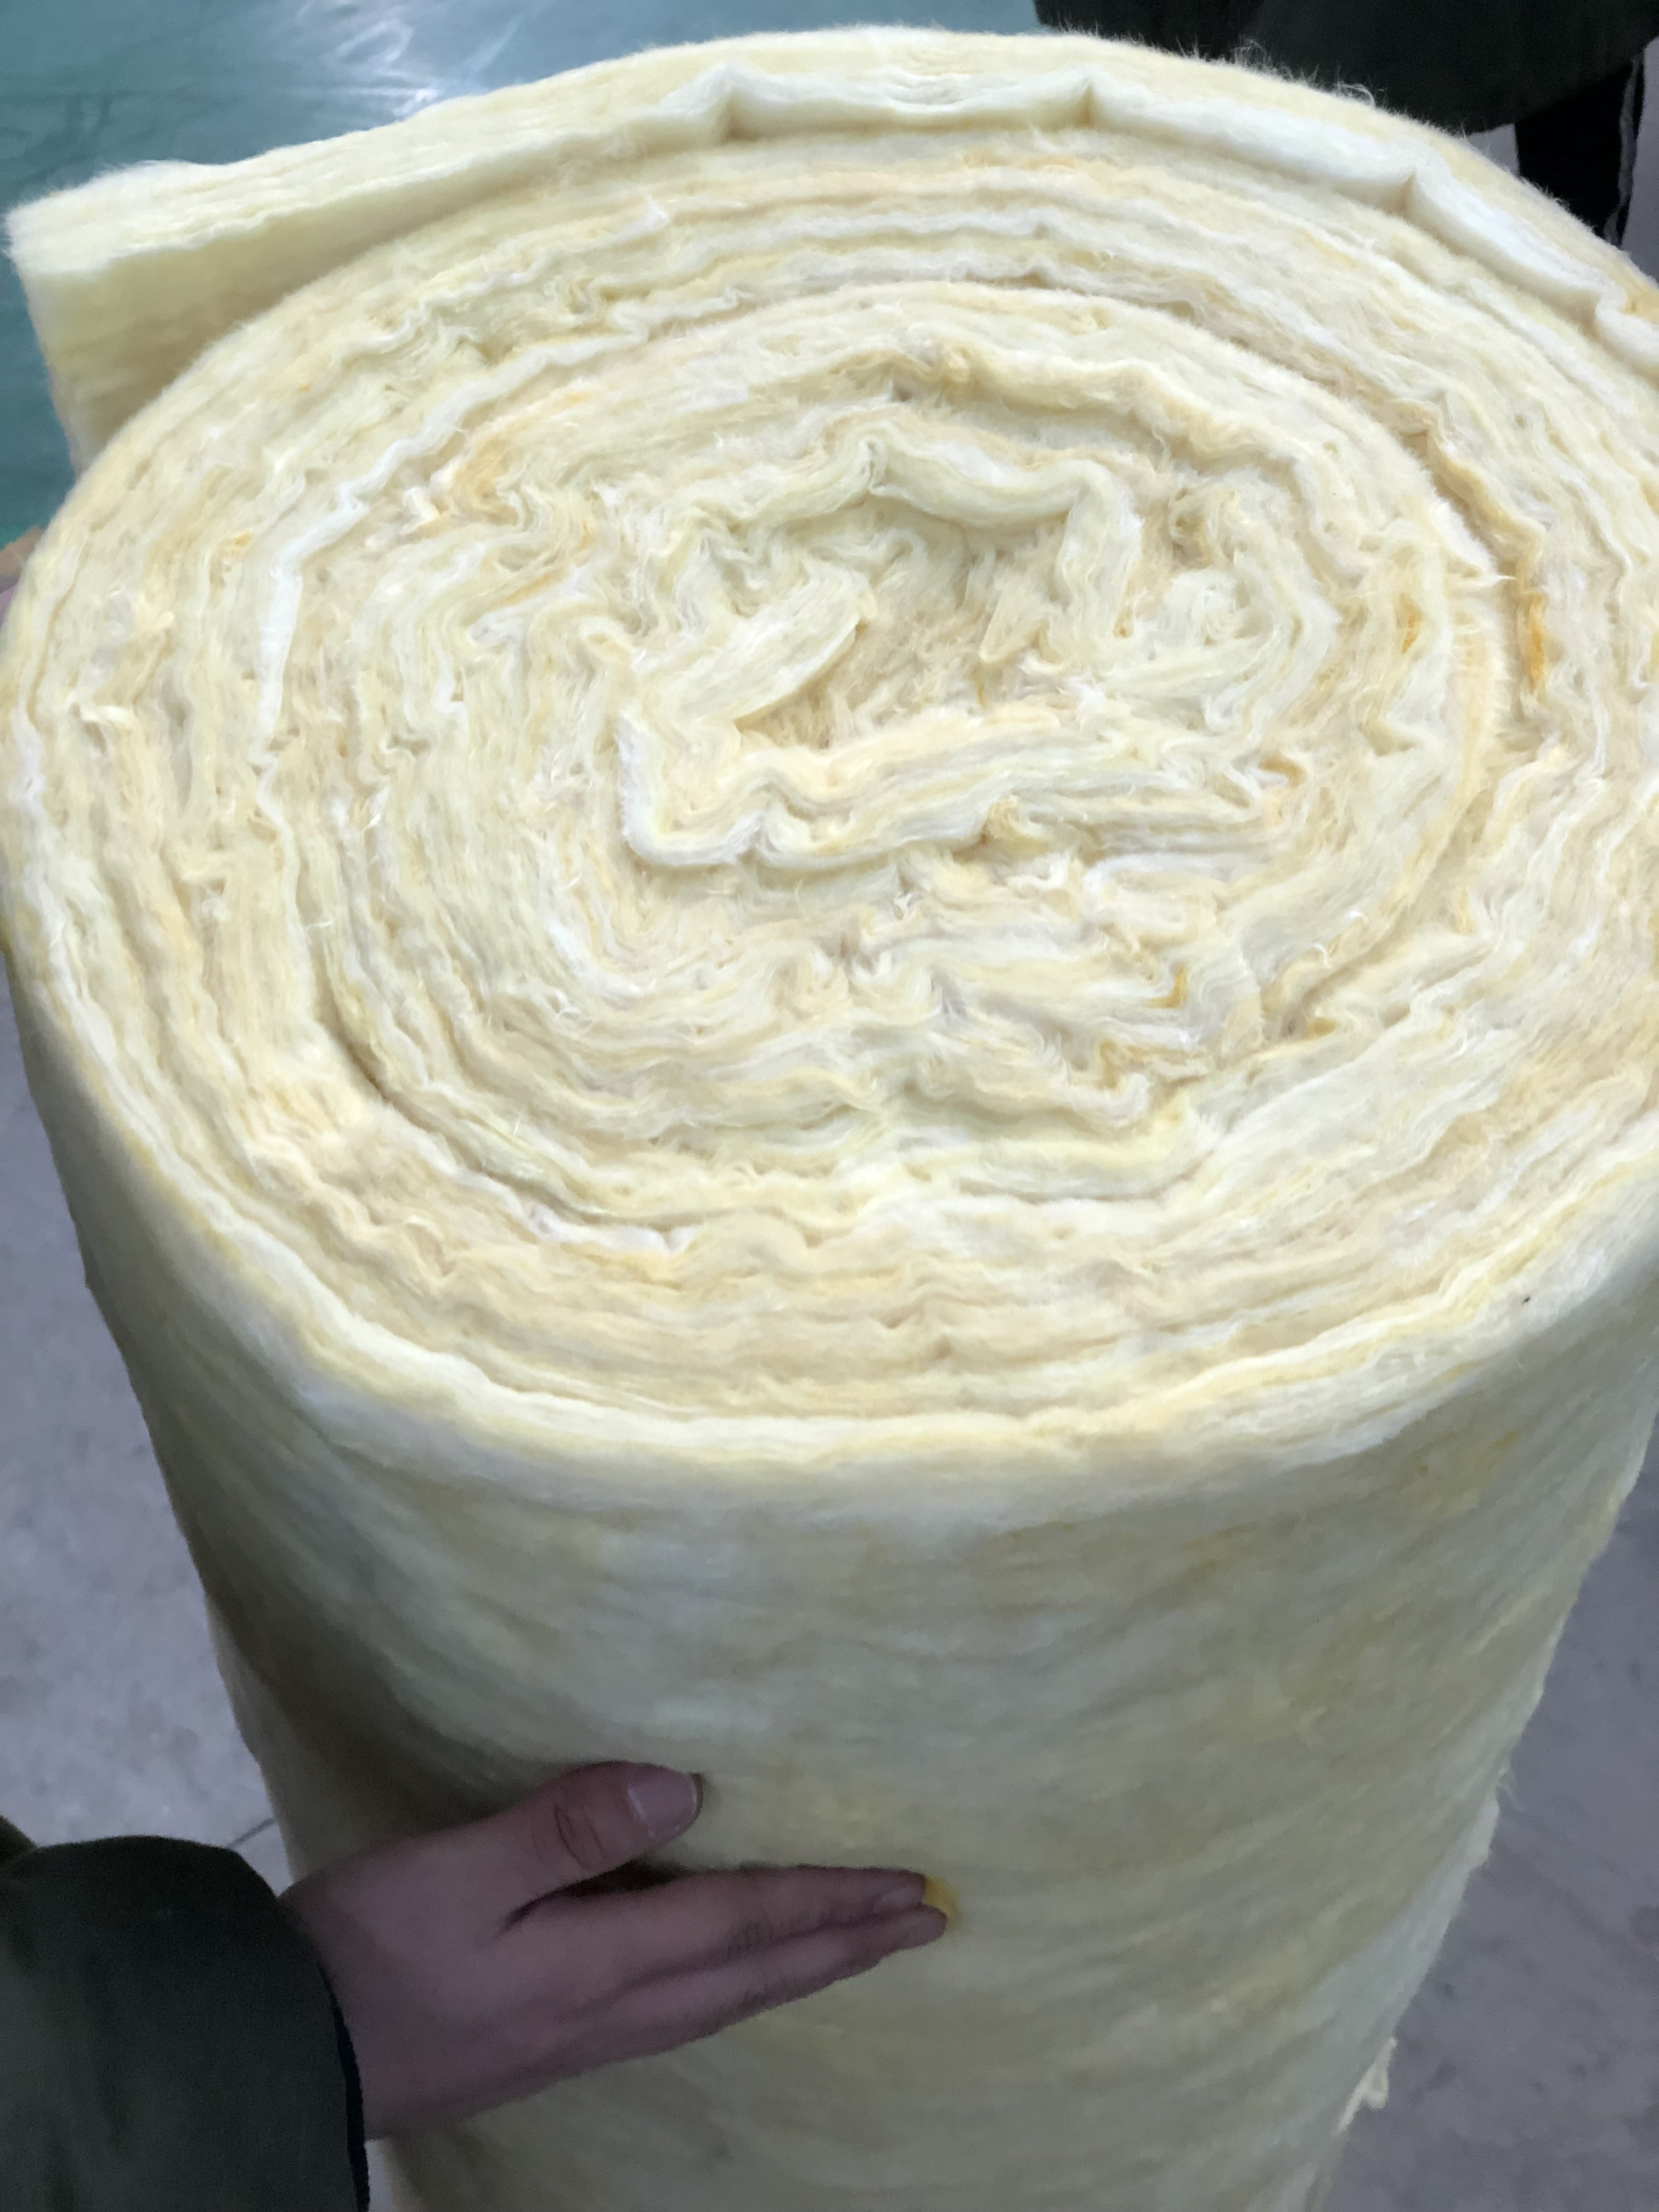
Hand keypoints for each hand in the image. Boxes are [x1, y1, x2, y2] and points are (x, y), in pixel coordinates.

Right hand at [282, 1762, 946, 2137]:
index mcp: (602, 1961)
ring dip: (805, 1967)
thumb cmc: (368, 1949)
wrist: (293, 2053)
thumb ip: (566, 1827)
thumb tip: (679, 1786)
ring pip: (731, 2000)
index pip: (746, 1921)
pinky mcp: (557, 2041)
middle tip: (926, 1922)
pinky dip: (745, 1988)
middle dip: (847, 1942)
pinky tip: (741, 1981)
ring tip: (859, 1946)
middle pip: (759, 1972)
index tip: (914, 1886)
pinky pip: (688, 2012)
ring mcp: (587, 2034)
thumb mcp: (457, 1872)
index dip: (834, 1900)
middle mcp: (614, 2007)